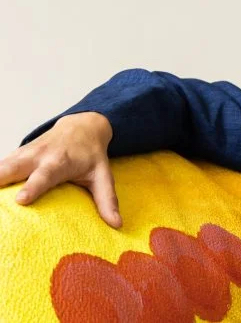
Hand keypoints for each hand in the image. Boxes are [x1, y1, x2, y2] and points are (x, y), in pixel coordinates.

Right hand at [1, 112, 121, 227]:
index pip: (45, 175)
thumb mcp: (103, 175)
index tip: (21, 200)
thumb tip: (116, 224)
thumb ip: (107, 200)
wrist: (81, 126)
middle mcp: (38, 156)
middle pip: (12, 167)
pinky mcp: (14, 155)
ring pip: (0, 165)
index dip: (33, 186)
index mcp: (60, 162)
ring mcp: (23, 154)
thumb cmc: (91, 155)